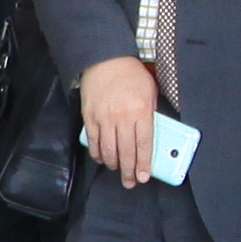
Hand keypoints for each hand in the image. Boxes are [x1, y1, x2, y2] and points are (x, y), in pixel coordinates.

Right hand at [75, 52, 161, 186]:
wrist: (105, 59)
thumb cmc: (131, 74)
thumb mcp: (150, 91)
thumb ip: (150, 114)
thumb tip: (149, 136)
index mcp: (141, 111)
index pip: (144, 144)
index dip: (144, 164)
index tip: (143, 177)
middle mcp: (122, 117)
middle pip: (126, 152)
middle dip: (128, 171)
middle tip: (130, 182)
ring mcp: (104, 118)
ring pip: (108, 150)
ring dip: (113, 164)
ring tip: (117, 170)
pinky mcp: (90, 117)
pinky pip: (93, 141)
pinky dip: (97, 153)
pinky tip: (102, 158)